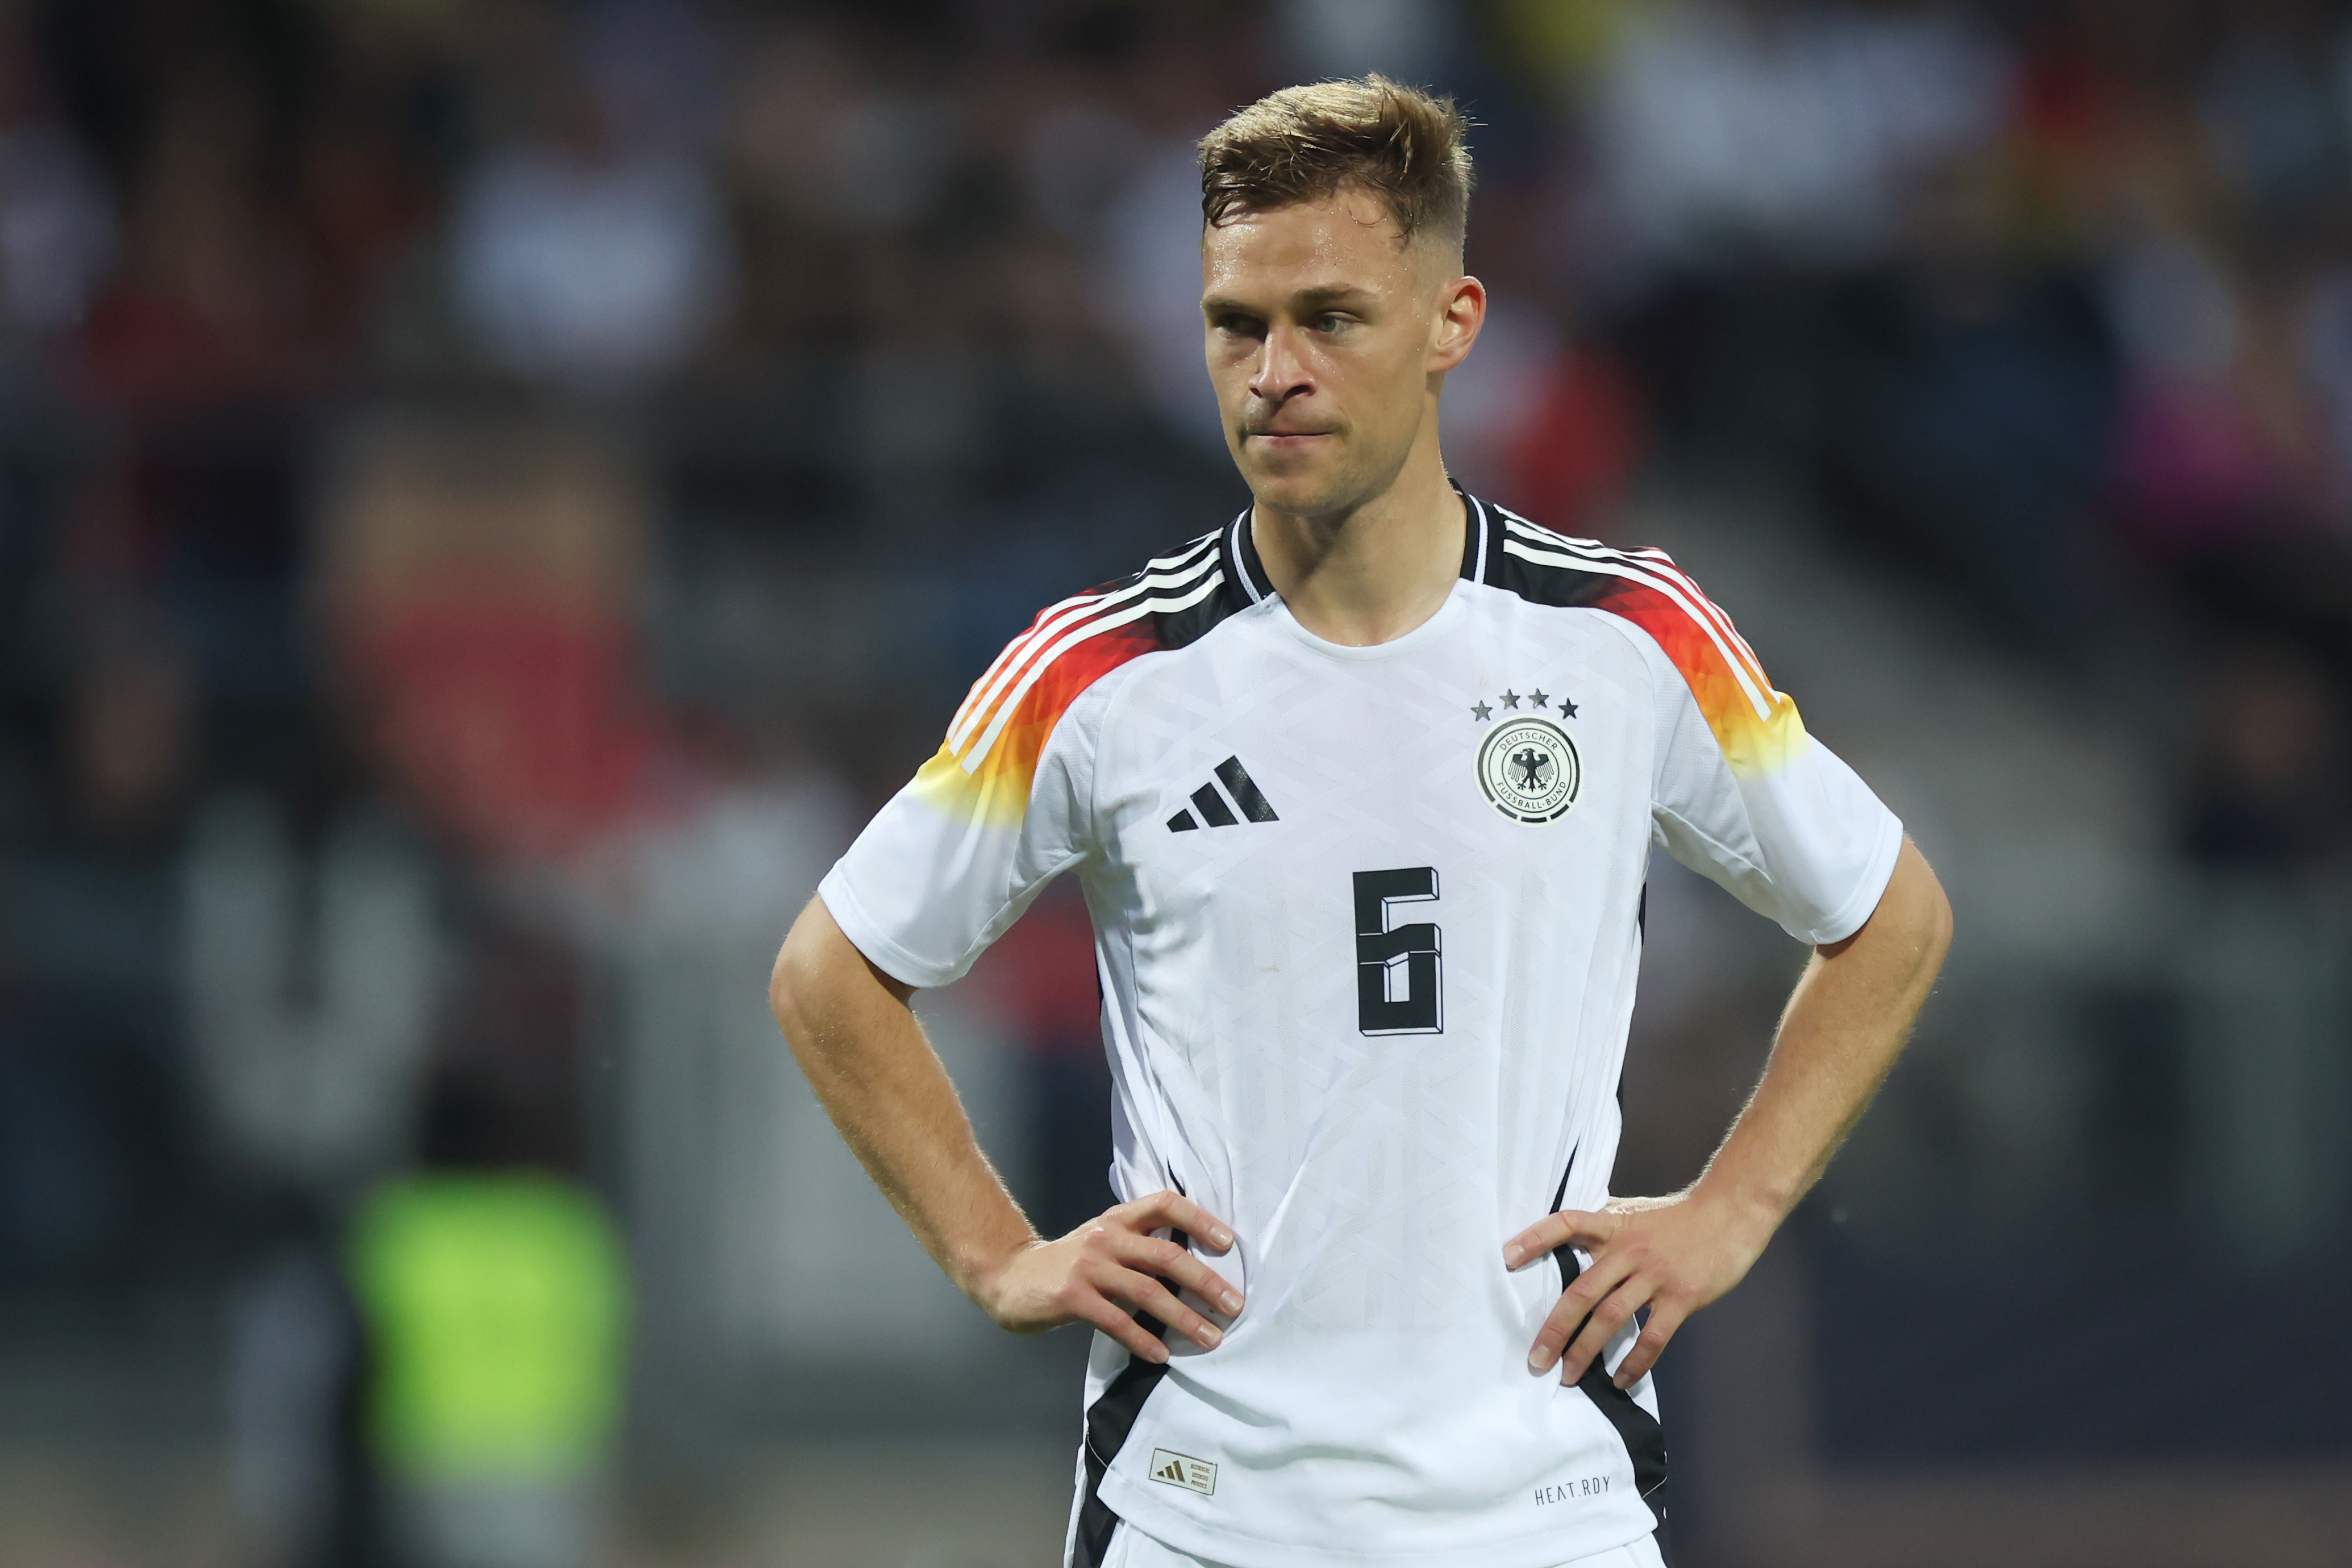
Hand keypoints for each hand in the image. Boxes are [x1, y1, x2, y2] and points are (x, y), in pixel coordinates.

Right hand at [973, 1190, 1242, 1363]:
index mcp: (1117, 1219)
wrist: (1009, 1276)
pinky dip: (1143, 1339)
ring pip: (1147, 1291)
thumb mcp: (1103, 1242)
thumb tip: (1195, 1271)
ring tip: (1210, 1337)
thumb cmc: (1067, 1263)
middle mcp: (1106, 1237)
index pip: (1164, 1204)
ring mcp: (1088, 1267)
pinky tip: (1162, 1354)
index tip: (1228, 1242)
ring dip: (1183, 1318)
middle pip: (1166, 1255)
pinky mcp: (1072, 1297)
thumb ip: (1139, 1247)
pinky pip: (1116, 1321)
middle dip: (1205, 1281)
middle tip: (1234, 1305)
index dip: (1199, 1219)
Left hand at [1502, 1189, 1769, 1388]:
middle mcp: (1629, 1250)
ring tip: (1568, 1376)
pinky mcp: (1681, 1297)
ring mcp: (1655, 1275)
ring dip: (1586, 1351)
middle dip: (1556, 1328)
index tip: (1506, 1257)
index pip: (1567, 1223)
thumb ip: (1606, 1226)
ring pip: (1611, 1318)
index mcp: (1614, 1226)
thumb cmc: (1680, 1217)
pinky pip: (1653, 1336)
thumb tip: (1572, 1236)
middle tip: (1536, 1359)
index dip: (1535, 1237)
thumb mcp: (1636, 1213)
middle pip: (1582, 1291)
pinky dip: (1635, 1362)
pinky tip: (1621, 1379)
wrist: (1731, 1214)